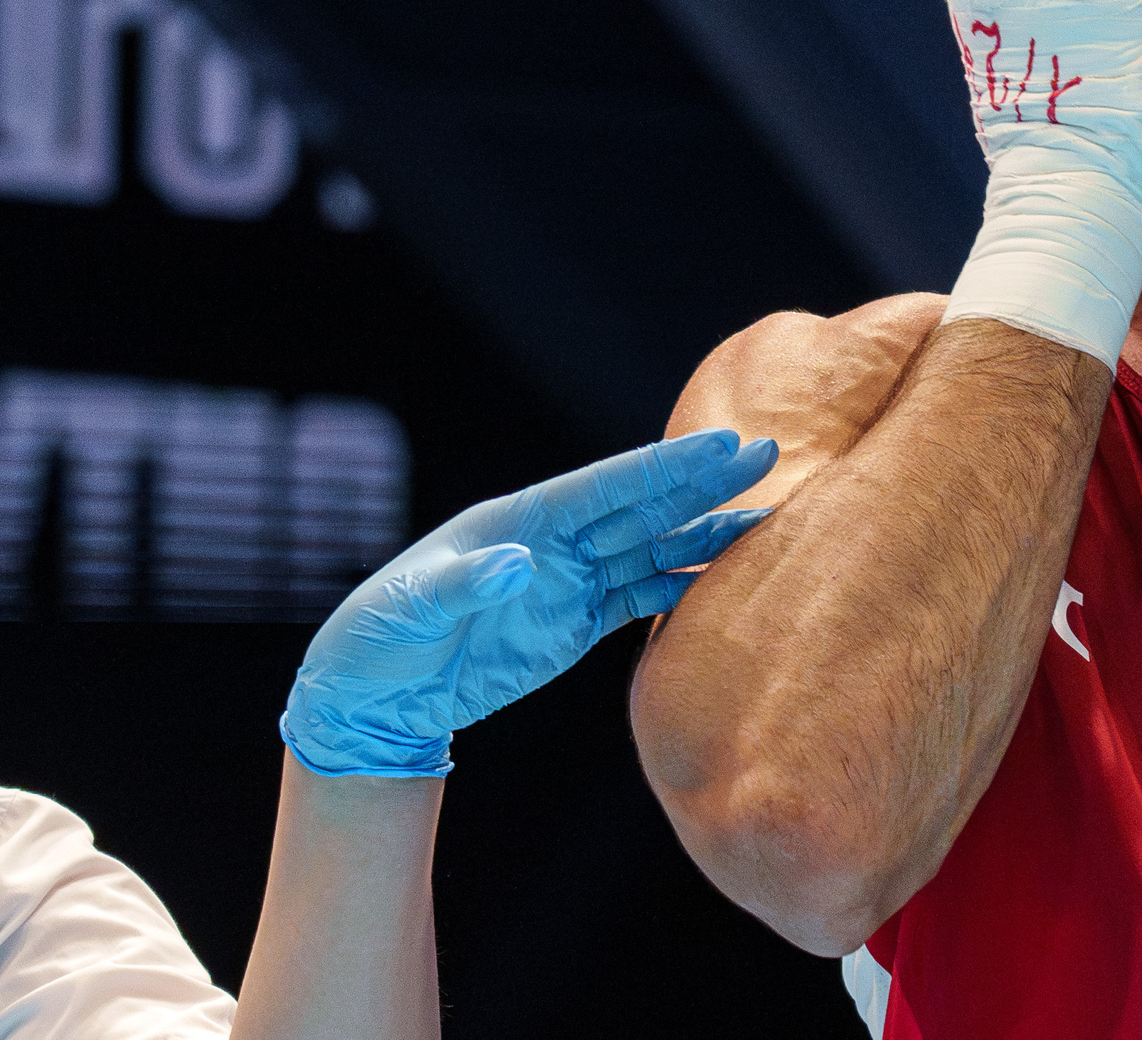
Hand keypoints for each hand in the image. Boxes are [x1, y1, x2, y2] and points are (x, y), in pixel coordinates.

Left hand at [281, 431, 776, 776]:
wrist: (375, 696)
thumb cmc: (380, 637)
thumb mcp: (411, 608)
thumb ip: (464, 582)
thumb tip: (517, 563)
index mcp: (519, 520)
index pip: (606, 487)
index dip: (664, 468)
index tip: (721, 444)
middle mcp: (554, 542)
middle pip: (644, 507)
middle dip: (704, 483)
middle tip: (766, 455)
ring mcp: (571, 582)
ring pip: (654, 548)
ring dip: (707, 533)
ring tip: (766, 516)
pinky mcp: (577, 624)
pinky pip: (642, 597)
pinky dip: (685, 586)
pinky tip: (726, 578)